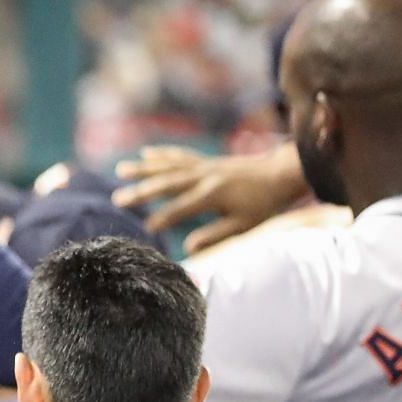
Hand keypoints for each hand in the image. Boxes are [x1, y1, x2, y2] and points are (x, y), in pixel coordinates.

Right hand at [111, 143, 307, 253]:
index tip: (146, 230)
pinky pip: (179, 156)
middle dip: (141, 191)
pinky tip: (146, 154)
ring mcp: (204, 166)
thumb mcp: (244, 225)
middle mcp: (205, 176)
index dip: (163, 219)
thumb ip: (215, 236)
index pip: (181, 208)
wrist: (283, 173)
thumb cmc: (265, 203)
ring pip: (168, 166)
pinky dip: (162, 155)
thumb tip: (189, 248)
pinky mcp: (207, 161)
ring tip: (120, 170)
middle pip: (167, 184)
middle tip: (118, 199)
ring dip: (143, 169)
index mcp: (213, 194)